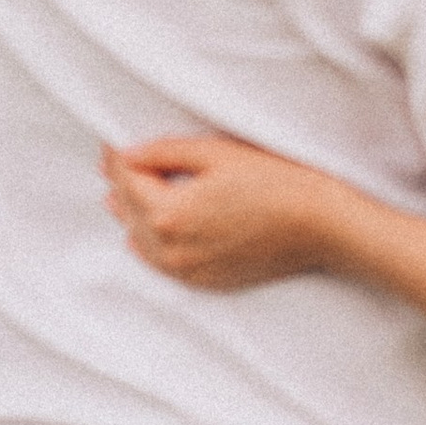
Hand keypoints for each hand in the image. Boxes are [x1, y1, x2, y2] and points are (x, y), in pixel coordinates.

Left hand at [101, 131, 358, 291]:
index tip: (109, 143)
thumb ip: (165, 153)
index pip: (128, 181)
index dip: (117, 159)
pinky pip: (160, 264)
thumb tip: (126, 155)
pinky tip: (141, 234)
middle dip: (120, 184)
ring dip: (129, 216)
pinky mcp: (203, 281)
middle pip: (129, 212)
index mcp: (170, 213)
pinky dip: (146, 245)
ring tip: (118, 193)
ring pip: (140, 243)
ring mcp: (187, 270)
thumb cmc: (272, 180)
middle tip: (112, 161)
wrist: (315, 224)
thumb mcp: (216, 154)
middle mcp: (171, 249)